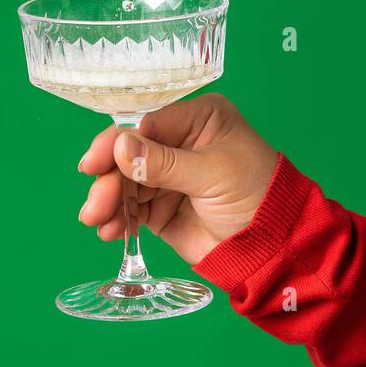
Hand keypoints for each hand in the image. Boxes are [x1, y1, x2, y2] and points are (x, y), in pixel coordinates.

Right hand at [77, 93, 277, 265]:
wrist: (272, 247)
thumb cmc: (255, 195)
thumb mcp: (213, 173)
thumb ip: (165, 163)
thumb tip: (120, 145)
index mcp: (197, 119)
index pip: (146, 124)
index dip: (115, 142)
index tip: (93, 164)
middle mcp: (178, 143)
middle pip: (128, 154)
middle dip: (109, 179)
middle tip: (95, 207)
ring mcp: (167, 176)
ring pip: (124, 183)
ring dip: (108, 202)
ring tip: (100, 223)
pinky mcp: (161, 208)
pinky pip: (131, 209)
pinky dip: (117, 219)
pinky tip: (110, 231)